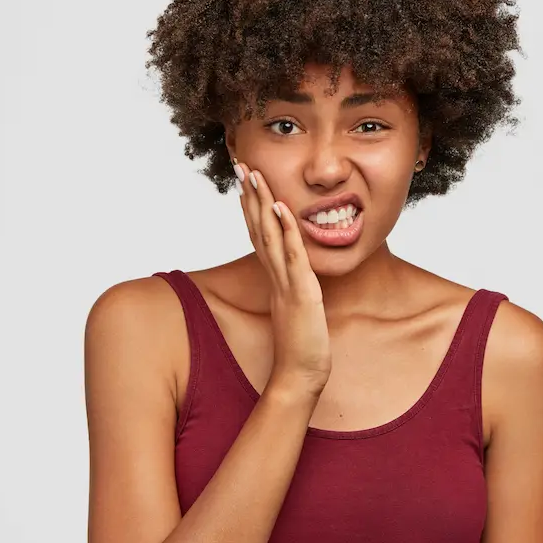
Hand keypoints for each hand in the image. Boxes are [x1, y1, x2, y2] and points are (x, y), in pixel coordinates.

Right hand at [234, 161, 331, 394]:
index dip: (251, 207)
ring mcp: (285, 283)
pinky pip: (292, 257)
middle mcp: (275, 276)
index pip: (259, 235)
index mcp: (275, 278)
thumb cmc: (301, 345)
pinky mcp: (301, 293)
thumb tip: (293, 275)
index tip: (246, 181)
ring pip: (269, 237)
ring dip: (262, 205)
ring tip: (256, 176)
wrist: (300, 376)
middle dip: (250, 196)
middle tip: (241, 166)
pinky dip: (287, 231)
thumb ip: (292, 288)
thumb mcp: (296, 307)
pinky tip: (283, 208)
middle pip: (258, 229)